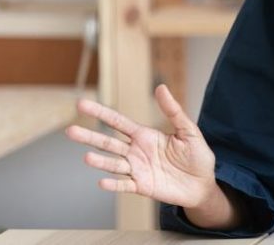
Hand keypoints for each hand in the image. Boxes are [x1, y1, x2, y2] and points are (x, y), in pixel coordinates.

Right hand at [65, 84, 217, 208]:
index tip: (81, 105)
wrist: (203, 184)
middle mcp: (136, 152)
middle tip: (70, 131)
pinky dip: (114, 185)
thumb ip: (173, 111)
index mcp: (145, 135)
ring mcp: (137, 169)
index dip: (101, 113)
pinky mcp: (142, 186)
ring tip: (87, 158)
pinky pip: (125, 185)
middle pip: (108, 143)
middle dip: (90, 137)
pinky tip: (103, 182)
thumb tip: (161, 87)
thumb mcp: (188, 130)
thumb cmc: (197, 156)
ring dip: (100, 162)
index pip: (118, 122)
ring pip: (113, 164)